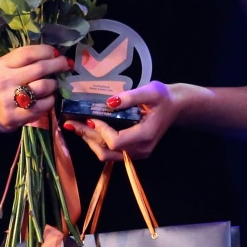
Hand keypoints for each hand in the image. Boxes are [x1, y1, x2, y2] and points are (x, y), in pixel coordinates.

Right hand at [0, 44, 71, 130]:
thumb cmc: (7, 84)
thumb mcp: (9, 67)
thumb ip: (28, 60)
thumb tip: (56, 55)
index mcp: (2, 65)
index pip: (28, 53)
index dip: (46, 51)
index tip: (56, 53)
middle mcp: (4, 81)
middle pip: (40, 68)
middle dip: (58, 64)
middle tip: (66, 64)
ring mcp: (9, 100)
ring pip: (44, 86)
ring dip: (54, 84)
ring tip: (54, 84)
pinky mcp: (17, 116)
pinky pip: (44, 105)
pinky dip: (51, 99)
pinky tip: (48, 97)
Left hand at [61, 81, 207, 161]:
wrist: (176, 108)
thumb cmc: (164, 98)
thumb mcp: (150, 91)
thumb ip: (131, 96)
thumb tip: (109, 102)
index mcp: (145, 135)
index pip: (116, 142)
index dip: (100, 131)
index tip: (90, 116)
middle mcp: (140, 150)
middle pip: (107, 151)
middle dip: (87, 136)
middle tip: (70, 122)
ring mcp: (137, 154)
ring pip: (107, 155)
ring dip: (89, 141)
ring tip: (75, 127)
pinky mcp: (133, 153)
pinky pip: (111, 153)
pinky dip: (97, 143)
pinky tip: (88, 130)